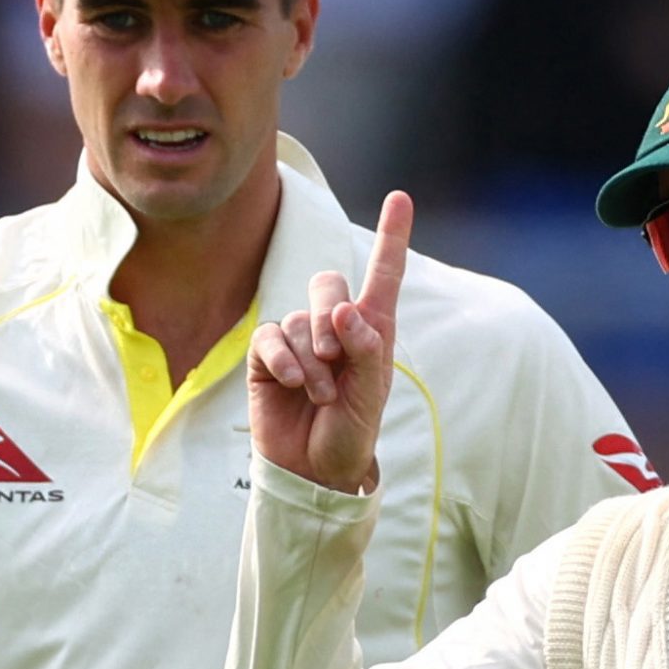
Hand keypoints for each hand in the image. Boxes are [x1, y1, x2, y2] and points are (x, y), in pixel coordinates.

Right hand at [246, 191, 412, 492]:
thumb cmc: (350, 432)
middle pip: (327, 284)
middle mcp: (334, 327)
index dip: (391, 237)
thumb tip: (344, 310)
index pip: (383, 276)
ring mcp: (299, 340)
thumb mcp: (371, 395)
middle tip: (336, 360)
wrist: (314, 470)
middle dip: (331, 320)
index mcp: (371, 331)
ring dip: (313, 360)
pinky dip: (285, 360)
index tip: (401, 198)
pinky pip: (271, 337)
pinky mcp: (267, 356)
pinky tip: (294, 383)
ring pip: (299, 319)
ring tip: (321, 394)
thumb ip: (366, 350)